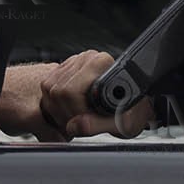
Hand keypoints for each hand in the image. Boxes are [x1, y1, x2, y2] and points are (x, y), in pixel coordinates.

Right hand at [38, 49, 154, 140]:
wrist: (134, 105)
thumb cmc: (131, 111)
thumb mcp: (120, 124)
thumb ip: (97, 125)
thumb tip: (76, 125)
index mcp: (101, 64)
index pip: (69, 91)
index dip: (74, 111)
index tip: (83, 120)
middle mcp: (87, 58)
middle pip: (57, 91)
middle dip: (66, 113)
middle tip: (82, 121)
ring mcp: (75, 61)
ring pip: (50, 89)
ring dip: (60, 110)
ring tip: (80, 116)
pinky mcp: (66, 68)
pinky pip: (48, 88)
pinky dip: (57, 104)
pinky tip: (74, 109)